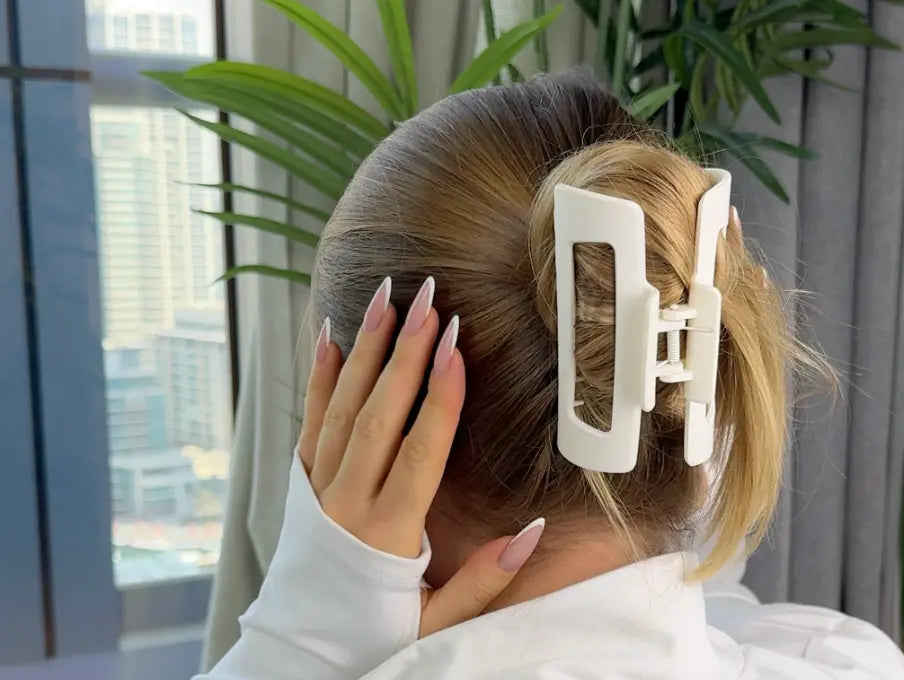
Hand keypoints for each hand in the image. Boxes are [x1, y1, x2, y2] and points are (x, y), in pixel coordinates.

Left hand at [298, 276, 542, 635]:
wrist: (296, 656)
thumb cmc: (370, 637)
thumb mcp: (435, 623)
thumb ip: (483, 580)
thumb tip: (532, 533)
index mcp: (387, 534)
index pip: (420, 451)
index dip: (440, 397)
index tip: (454, 346)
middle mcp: (348, 503)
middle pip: (380, 415)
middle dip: (406, 352)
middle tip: (427, 300)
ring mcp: (319, 491)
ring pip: (343, 408)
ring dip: (366, 350)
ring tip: (385, 299)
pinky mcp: (301, 486)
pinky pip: (310, 422)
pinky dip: (321, 377)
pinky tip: (331, 337)